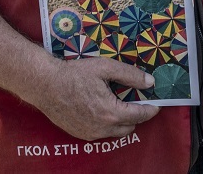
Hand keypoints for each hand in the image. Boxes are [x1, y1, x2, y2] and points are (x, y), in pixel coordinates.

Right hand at [30, 56, 159, 140]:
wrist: (45, 85)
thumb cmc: (74, 74)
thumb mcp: (105, 68)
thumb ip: (130, 75)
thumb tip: (149, 82)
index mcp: (111, 113)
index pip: (140, 115)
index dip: (151, 109)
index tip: (156, 104)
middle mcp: (102, 128)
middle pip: (130, 126)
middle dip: (135, 115)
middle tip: (134, 101)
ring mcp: (90, 133)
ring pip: (115, 132)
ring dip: (121, 121)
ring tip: (116, 104)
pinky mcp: (80, 134)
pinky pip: (101, 133)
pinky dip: (106, 124)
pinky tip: (100, 109)